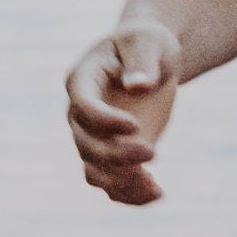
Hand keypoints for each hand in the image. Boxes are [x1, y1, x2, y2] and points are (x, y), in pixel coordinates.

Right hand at [64, 20, 180, 204]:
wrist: (151, 58)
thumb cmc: (147, 42)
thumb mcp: (148, 41)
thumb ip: (142, 61)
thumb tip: (137, 87)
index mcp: (81, 81)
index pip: (83, 108)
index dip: (105, 122)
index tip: (136, 126)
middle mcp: (80, 114)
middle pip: (87, 145)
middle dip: (117, 155)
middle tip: (153, 154)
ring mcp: (94, 137)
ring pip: (95, 171)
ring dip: (121, 184)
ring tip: (155, 188)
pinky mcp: (112, 153)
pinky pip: (111, 182)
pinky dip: (129, 194)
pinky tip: (156, 195)